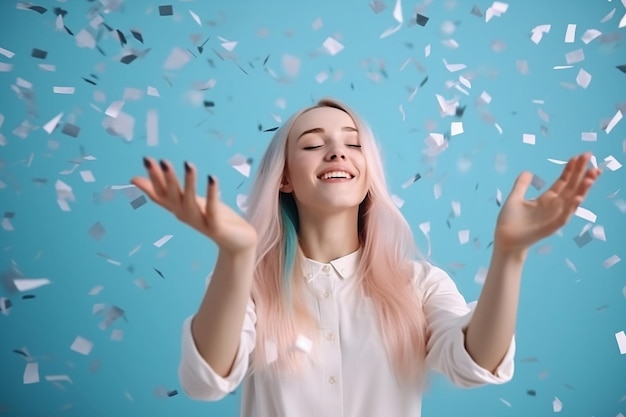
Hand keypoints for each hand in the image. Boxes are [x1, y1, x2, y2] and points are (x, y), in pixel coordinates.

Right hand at [130, 157, 257, 254]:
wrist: (237, 243)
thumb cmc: (210, 217)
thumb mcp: (185, 200)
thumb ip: (164, 190)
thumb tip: (133, 179)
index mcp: (177, 208)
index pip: (161, 192)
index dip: (153, 178)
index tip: (147, 159)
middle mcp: (185, 215)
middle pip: (173, 197)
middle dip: (167, 179)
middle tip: (161, 161)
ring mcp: (200, 222)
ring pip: (190, 202)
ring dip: (189, 183)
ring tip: (188, 165)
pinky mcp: (216, 226)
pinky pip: (213, 209)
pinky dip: (211, 194)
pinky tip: (211, 178)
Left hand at [494, 152, 601, 252]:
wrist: (504, 239)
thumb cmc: (509, 221)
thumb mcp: (515, 198)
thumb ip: (522, 185)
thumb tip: (527, 171)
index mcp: (547, 199)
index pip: (563, 182)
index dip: (571, 169)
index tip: (579, 156)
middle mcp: (554, 207)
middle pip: (572, 187)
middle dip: (581, 173)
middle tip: (590, 156)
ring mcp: (554, 217)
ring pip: (572, 200)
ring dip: (583, 189)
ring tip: (591, 175)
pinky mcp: (551, 227)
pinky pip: (564, 216)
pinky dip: (571, 207)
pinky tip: (578, 197)